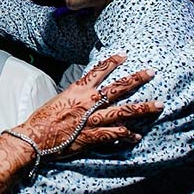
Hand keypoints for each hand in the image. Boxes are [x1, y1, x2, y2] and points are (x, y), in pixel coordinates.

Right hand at [13, 54, 160, 158]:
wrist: (35, 138)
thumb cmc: (42, 120)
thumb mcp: (58, 100)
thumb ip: (74, 98)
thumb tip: (83, 99)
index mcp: (78, 91)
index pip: (98, 71)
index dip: (112, 62)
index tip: (124, 56)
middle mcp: (89, 102)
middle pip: (118, 88)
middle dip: (136, 79)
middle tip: (151, 72)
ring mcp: (93, 119)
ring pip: (124, 111)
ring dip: (142, 108)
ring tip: (159, 105)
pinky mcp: (93, 136)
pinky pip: (115, 134)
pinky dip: (127, 135)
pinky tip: (136, 136)